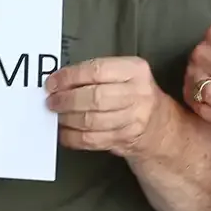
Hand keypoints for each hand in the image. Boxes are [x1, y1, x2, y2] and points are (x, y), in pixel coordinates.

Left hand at [46, 56, 169, 157]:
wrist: (158, 124)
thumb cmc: (134, 94)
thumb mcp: (125, 73)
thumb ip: (97, 74)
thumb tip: (61, 80)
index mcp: (135, 70)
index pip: (97, 70)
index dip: (70, 77)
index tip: (53, 82)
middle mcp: (138, 94)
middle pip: (94, 97)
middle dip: (66, 100)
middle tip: (52, 101)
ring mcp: (133, 119)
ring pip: (91, 121)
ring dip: (67, 119)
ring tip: (57, 115)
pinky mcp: (124, 139)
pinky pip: (90, 140)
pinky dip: (72, 137)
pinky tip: (65, 131)